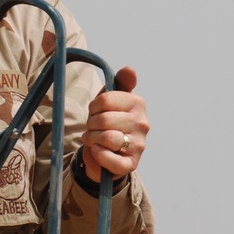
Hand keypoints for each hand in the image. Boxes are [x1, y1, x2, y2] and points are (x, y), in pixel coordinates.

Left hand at [79, 67, 148, 181]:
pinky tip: (98, 150)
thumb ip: (120, 81)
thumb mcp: (112, 98)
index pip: (104, 100)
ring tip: (94, 139)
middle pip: (103, 120)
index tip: (95, 111)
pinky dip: (99, 155)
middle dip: (91, 124)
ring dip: (92, 139)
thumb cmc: (109, 120)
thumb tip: (130, 69)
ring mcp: (139, 144)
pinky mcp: (132, 164)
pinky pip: (111, 160)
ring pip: (106, 138)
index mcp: (138, 103)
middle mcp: (143, 123)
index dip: (93, 107)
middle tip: (93, 127)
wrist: (107, 151)